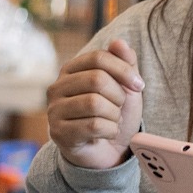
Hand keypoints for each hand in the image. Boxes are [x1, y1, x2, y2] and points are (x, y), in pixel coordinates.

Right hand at [45, 39, 144, 169]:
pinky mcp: (59, 133)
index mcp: (71, 71)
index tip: (138, 85)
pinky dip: (110, 130)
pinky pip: (94, 126)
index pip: (98, 58)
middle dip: (119, 96)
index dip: (124, 70)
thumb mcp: (125, 87)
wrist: (107, 150)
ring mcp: (54, 111)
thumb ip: (124, 63)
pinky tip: (106, 133)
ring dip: (114, 115)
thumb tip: (119, 42)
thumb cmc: (114, 114)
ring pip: (95, 104)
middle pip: (97, 79)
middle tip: (120, 107)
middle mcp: (57, 88)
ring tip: (112, 120)